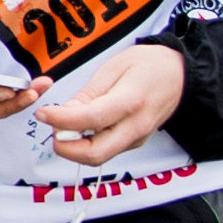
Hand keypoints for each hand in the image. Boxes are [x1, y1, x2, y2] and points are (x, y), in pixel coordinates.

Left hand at [33, 38, 187, 161]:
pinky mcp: (133, 143)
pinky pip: (105, 150)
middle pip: (95, 154)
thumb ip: (88, 94)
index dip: (61, 120)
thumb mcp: (114, 67)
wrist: (179, 74)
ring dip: (75, 147)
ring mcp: (136, 138)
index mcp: (131, 101)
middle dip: (66, 148)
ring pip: (99, 157)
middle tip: (52, 128)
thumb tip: (64, 114)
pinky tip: (80, 127)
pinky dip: (86, 144)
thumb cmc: (149, 65)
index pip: (91, 120)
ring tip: (65, 125)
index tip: (43, 113)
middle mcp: (135, 126)